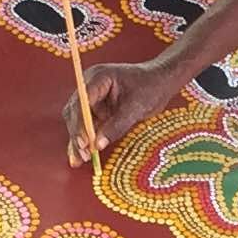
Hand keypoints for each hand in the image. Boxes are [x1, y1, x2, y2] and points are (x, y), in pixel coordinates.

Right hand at [64, 58, 187, 163]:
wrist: (162, 80)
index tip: (83, 142)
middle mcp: (91, 86)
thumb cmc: (151, 87)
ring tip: (80, 160)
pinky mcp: (98, 110)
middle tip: (83, 155)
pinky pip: (88, 126)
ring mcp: (93, 98)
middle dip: (77, 134)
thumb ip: (117, 125)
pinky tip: (82, 156)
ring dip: (78, 140)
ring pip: (78, 121)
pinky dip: (86, 140)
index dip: (79, 122)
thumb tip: (98, 145)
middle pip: (75, 112)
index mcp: (99, 77)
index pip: (82, 101)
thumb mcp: (136, 107)